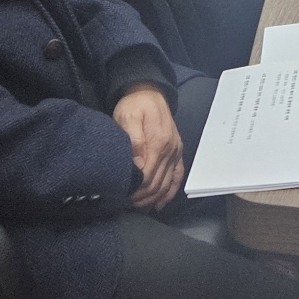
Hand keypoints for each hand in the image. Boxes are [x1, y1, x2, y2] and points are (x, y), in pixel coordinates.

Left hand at [112, 85, 182, 210]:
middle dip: (141, 198)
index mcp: (158, 143)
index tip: (121, 197)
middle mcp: (170, 150)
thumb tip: (136, 165)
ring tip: (137, 207)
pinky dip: (170, 192)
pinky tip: (160, 204)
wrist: (149, 92)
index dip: (135, 191)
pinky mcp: (177, 152)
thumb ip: (133, 139)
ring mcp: (175, 152)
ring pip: (167, 184)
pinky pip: (177, 176)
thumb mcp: (128, 117)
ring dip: (153, 198)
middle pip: (157, 184)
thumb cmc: (135, 104)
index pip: (148, 176)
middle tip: (124, 205)